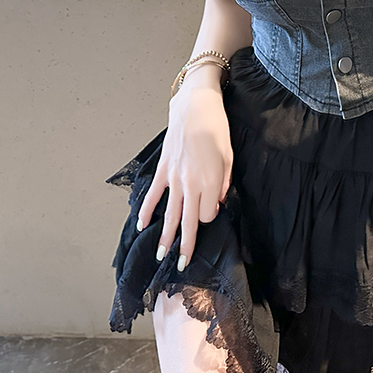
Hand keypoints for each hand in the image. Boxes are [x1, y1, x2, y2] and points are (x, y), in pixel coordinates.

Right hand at [136, 81, 233, 272]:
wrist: (195, 106)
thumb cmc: (217, 128)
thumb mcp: (229, 156)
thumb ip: (223, 182)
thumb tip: (216, 201)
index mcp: (211, 182)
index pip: (209, 214)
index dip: (211, 216)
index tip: (211, 209)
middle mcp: (191, 184)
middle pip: (189, 221)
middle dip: (186, 245)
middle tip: (182, 266)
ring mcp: (174, 178)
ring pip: (170, 214)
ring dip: (164, 236)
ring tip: (161, 255)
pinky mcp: (163, 169)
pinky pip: (153, 195)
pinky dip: (147, 211)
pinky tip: (143, 226)